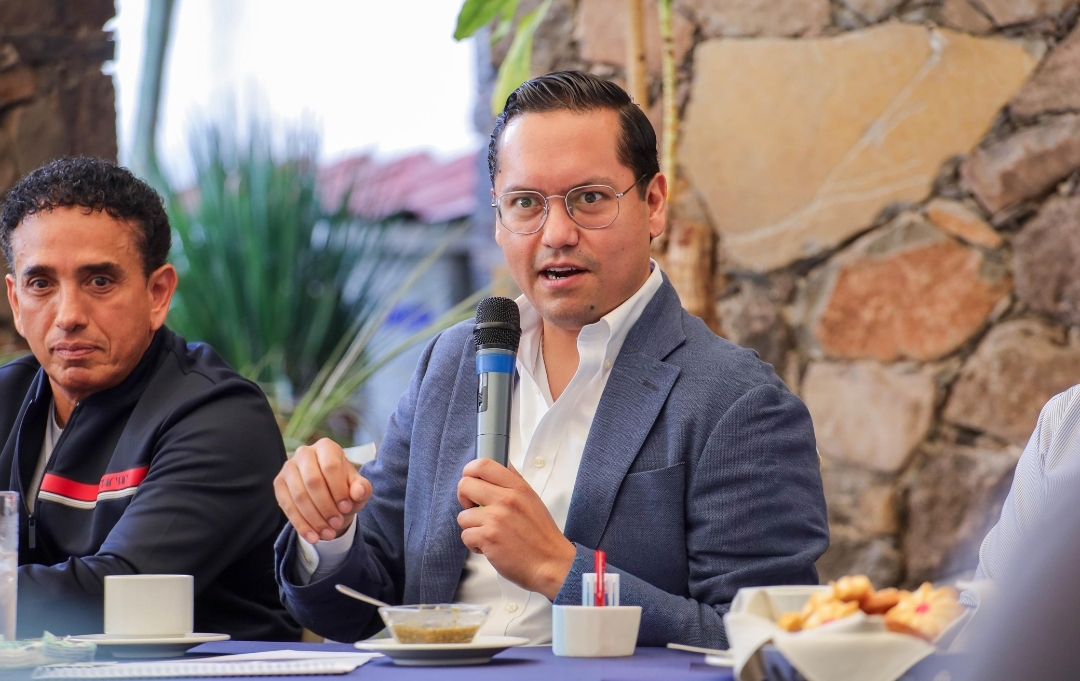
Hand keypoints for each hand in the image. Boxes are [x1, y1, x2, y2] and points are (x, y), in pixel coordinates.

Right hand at [274, 438, 371, 543]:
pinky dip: (301, 524)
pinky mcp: (279, 484)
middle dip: (326, 507)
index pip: (330, 467)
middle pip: (313, 481)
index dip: (339, 490)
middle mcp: (304, 453)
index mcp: (326, 447)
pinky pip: (287, 506)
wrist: (328, 495)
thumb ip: (362, 489)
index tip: (347, 508)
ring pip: (299, 496)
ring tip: (328, 534)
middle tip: (337, 524)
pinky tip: (312, 537)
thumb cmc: (345, 488)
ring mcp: (288, 467)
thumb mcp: (358, 489)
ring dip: (314, 519)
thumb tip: (358, 492)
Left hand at [457, 458, 575, 599]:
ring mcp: (495, 518)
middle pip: (465, 485)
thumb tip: (495, 470)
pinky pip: (466, 536)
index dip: (469, 472)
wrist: (551, 563)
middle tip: (475, 510)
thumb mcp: (532, 499)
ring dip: (472, 527)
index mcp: (517, 487)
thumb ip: (513, 483)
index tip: (471, 482)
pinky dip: (475, 545)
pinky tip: (490, 547)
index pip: (483, 464)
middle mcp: (506, 499)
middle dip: (465, 499)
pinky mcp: (488, 538)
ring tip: (489, 534)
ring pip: (463, 516)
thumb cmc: (541, 535)